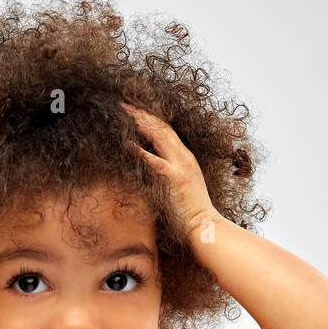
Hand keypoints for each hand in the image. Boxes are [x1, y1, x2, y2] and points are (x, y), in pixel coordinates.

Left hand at [121, 101, 219, 235]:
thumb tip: (152, 164)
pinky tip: (126, 144)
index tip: (133, 110)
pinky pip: (154, 160)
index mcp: (185, 157)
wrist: (204, 224)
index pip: (166, 130)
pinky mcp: (174, 178)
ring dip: (140, 122)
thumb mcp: (180, 184)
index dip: (149, 118)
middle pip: (162, 127)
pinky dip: (139, 151)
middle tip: (123, 104)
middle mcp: (184, 157)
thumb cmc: (190, 210)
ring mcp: (181, 166)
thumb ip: (168, 171)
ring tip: (123, 112)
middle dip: (142, 113)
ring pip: (159, 135)